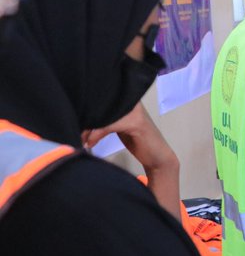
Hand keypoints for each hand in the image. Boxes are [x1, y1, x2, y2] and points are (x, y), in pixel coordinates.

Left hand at [82, 102, 180, 219]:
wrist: (159, 157)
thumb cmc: (138, 142)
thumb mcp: (118, 128)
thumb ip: (103, 122)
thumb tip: (79, 122)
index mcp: (127, 101)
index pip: (101, 98)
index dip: (86, 110)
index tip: (73, 123)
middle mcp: (132, 102)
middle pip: (100, 105)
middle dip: (86, 119)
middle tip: (75, 132)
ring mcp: (135, 112)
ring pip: (103, 114)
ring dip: (89, 128)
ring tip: (82, 139)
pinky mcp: (136, 123)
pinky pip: (110, 124)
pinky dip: (97, 134)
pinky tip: (91, 144)